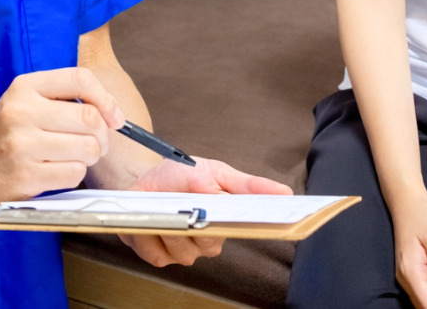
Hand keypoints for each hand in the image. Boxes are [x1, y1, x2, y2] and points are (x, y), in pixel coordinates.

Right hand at [0, 67, 124, 204]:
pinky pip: (74, 173)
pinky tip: (57, 171)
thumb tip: (112, 112)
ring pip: (87, 148)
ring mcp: (22, 145)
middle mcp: (22, 111)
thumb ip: (63, 98)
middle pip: (89, 119)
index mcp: (24, 86)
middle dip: (103, 135)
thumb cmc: (5, 134)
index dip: (106, 99)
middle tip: (97, 144)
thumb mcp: (25, 101)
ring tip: (75, 157)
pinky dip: (74, 174)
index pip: (80, 79)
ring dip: (90, 156)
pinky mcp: (25, 176)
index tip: (115, 117)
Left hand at [120, 156, 291, 267]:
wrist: (145, 180)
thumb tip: (280, 192)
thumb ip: (243, 183)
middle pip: (212, 242)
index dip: (259, 224)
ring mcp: (187, 250)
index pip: (250, 226)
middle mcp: (211, 239)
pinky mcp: (162, 257)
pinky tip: (150, 222)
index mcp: (228, 218)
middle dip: (197, 221)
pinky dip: (150, 238)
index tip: (264, 218)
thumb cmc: (182, 174)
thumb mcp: (213, 169)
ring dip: (170, 228)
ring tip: (163, 208)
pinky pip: (159, 257)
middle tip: (187, 203)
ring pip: (185, 252)